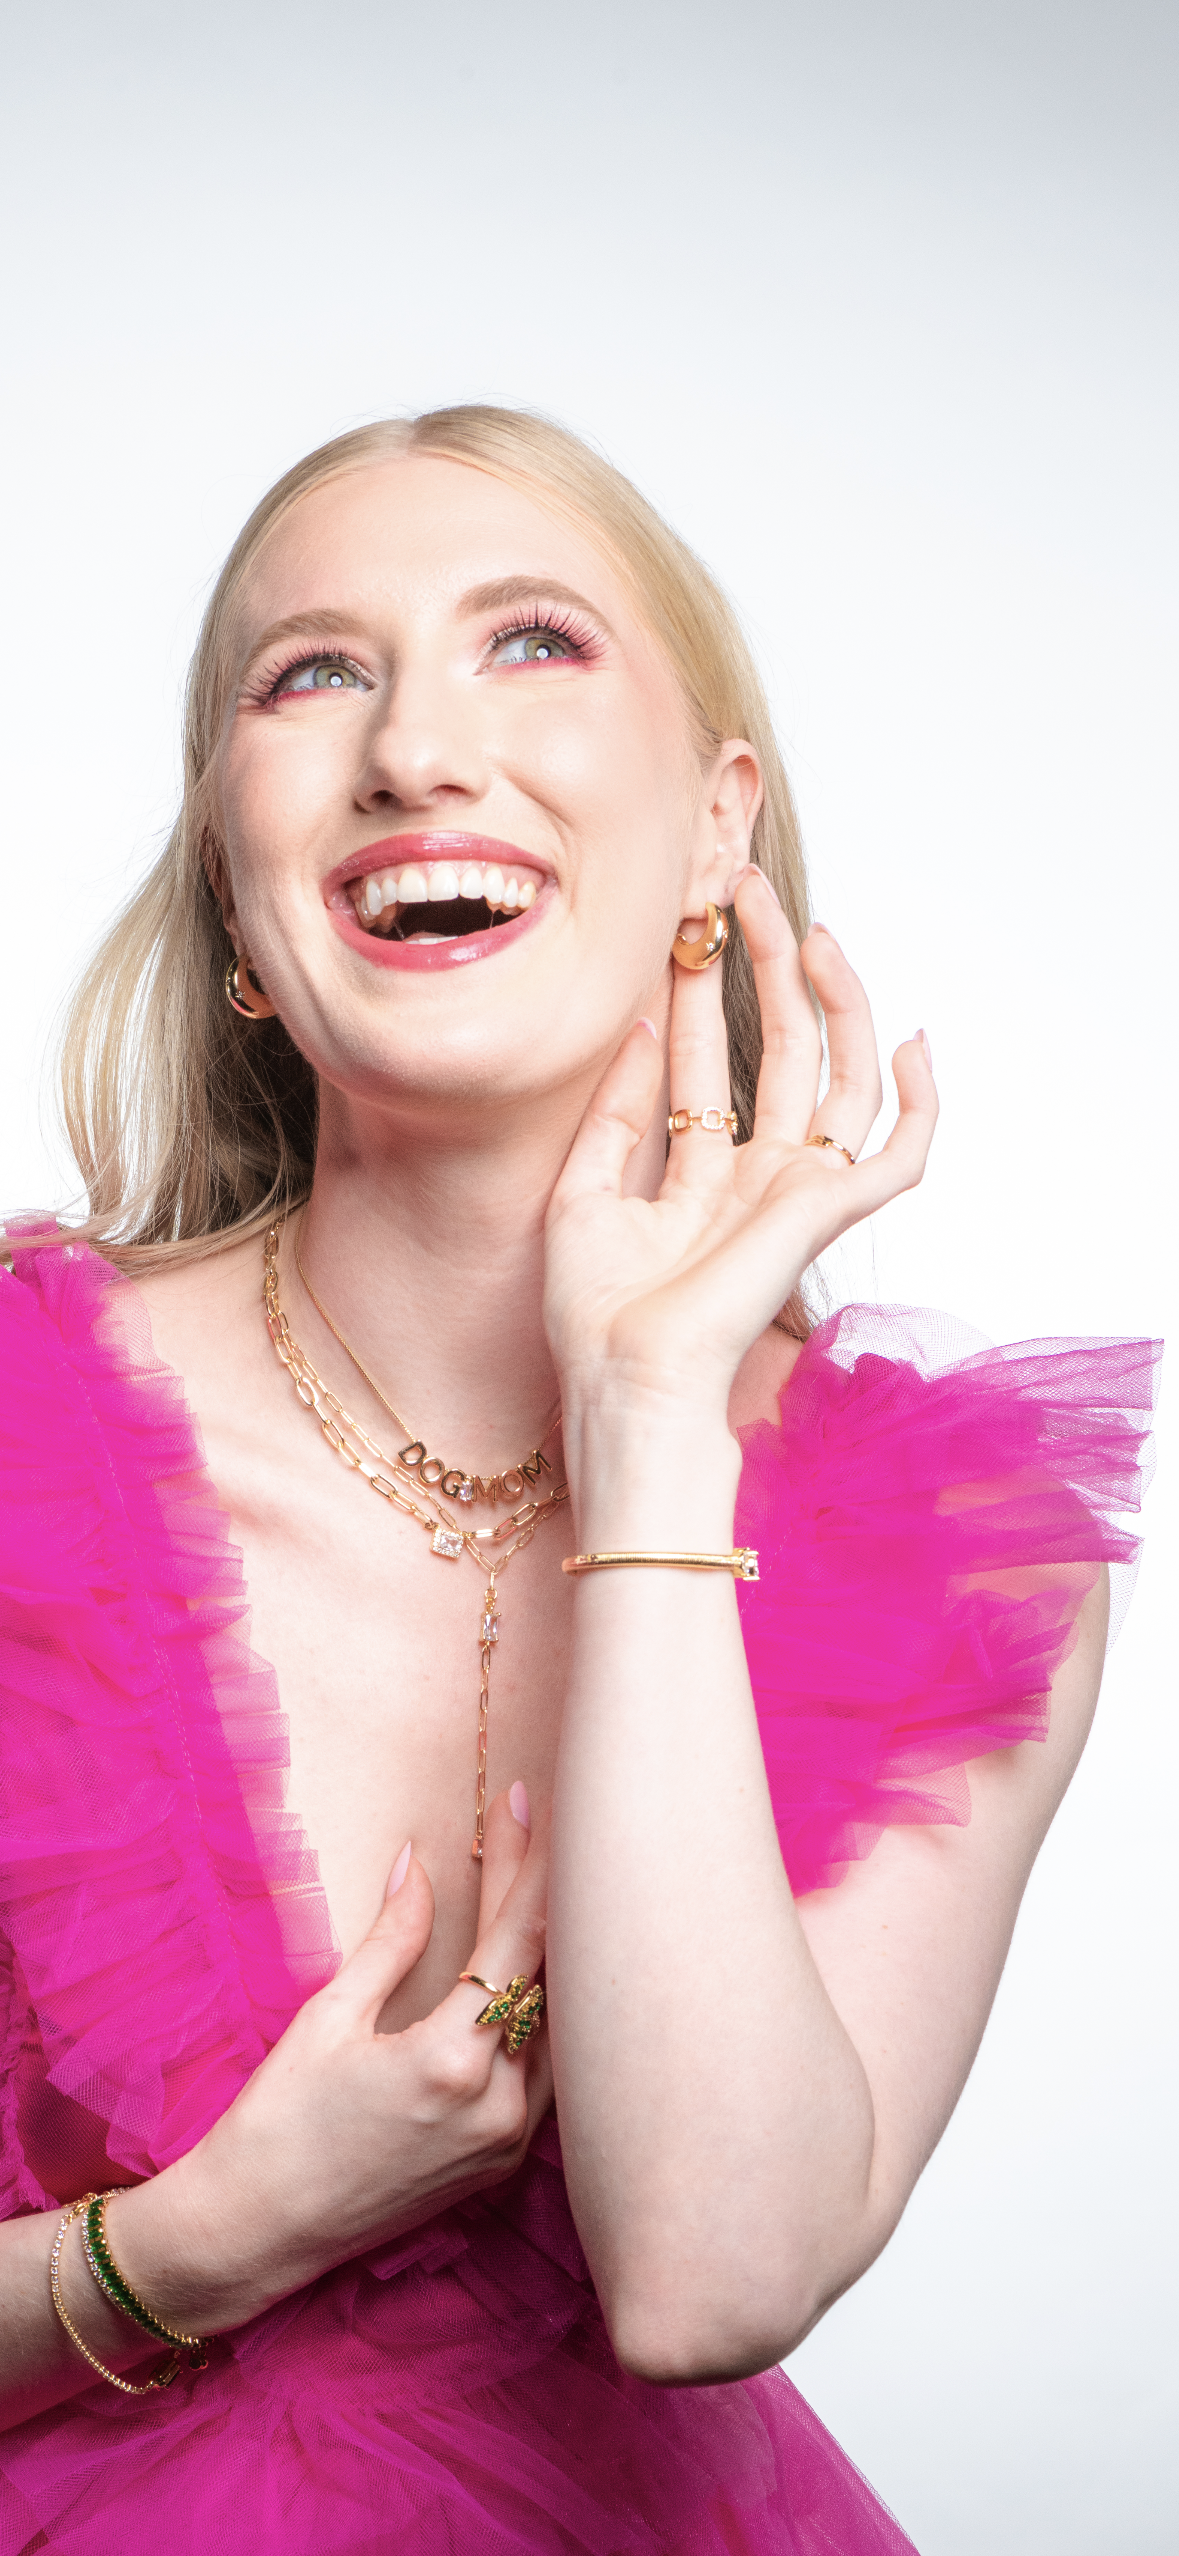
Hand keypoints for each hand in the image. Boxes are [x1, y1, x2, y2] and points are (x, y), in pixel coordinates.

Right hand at [111, 1789, 551, 2330]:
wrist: (257, 2231)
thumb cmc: (279, 2122)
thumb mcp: (329, 2017)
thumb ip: (393, 1938)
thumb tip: (419, 1865)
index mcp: (451, 2063)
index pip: (516, 1939)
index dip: (524, 1863)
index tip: (522, 1803)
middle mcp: (497, 2105)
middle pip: (544, 1974)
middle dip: (537, 1892)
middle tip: (530, 1824)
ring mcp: (507, 2141)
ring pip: (556, 2025)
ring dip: (545, 1952)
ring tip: (535, 1879)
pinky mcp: (502, 2164)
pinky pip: (544, 2071)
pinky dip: (540, 2011)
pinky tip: (534, 1965)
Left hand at [545, 870, 937, 1426]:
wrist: (623, 1384)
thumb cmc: (598, 1321)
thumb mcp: (582, 1193)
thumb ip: (614, 1115)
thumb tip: (636, 1028)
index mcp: (701, 1179)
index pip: (706, 1064)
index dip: (697, 993)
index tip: (682, 926)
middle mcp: (757, 1180)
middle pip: (777, 1050)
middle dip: (760, 965)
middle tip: (739, 890)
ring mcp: (797, 1194)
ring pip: (837, 1076)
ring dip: (829, 998)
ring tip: (803, 928)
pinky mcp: (827, 1214)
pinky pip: (902, 1152)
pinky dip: (922, 1100)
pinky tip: (915, 1041)